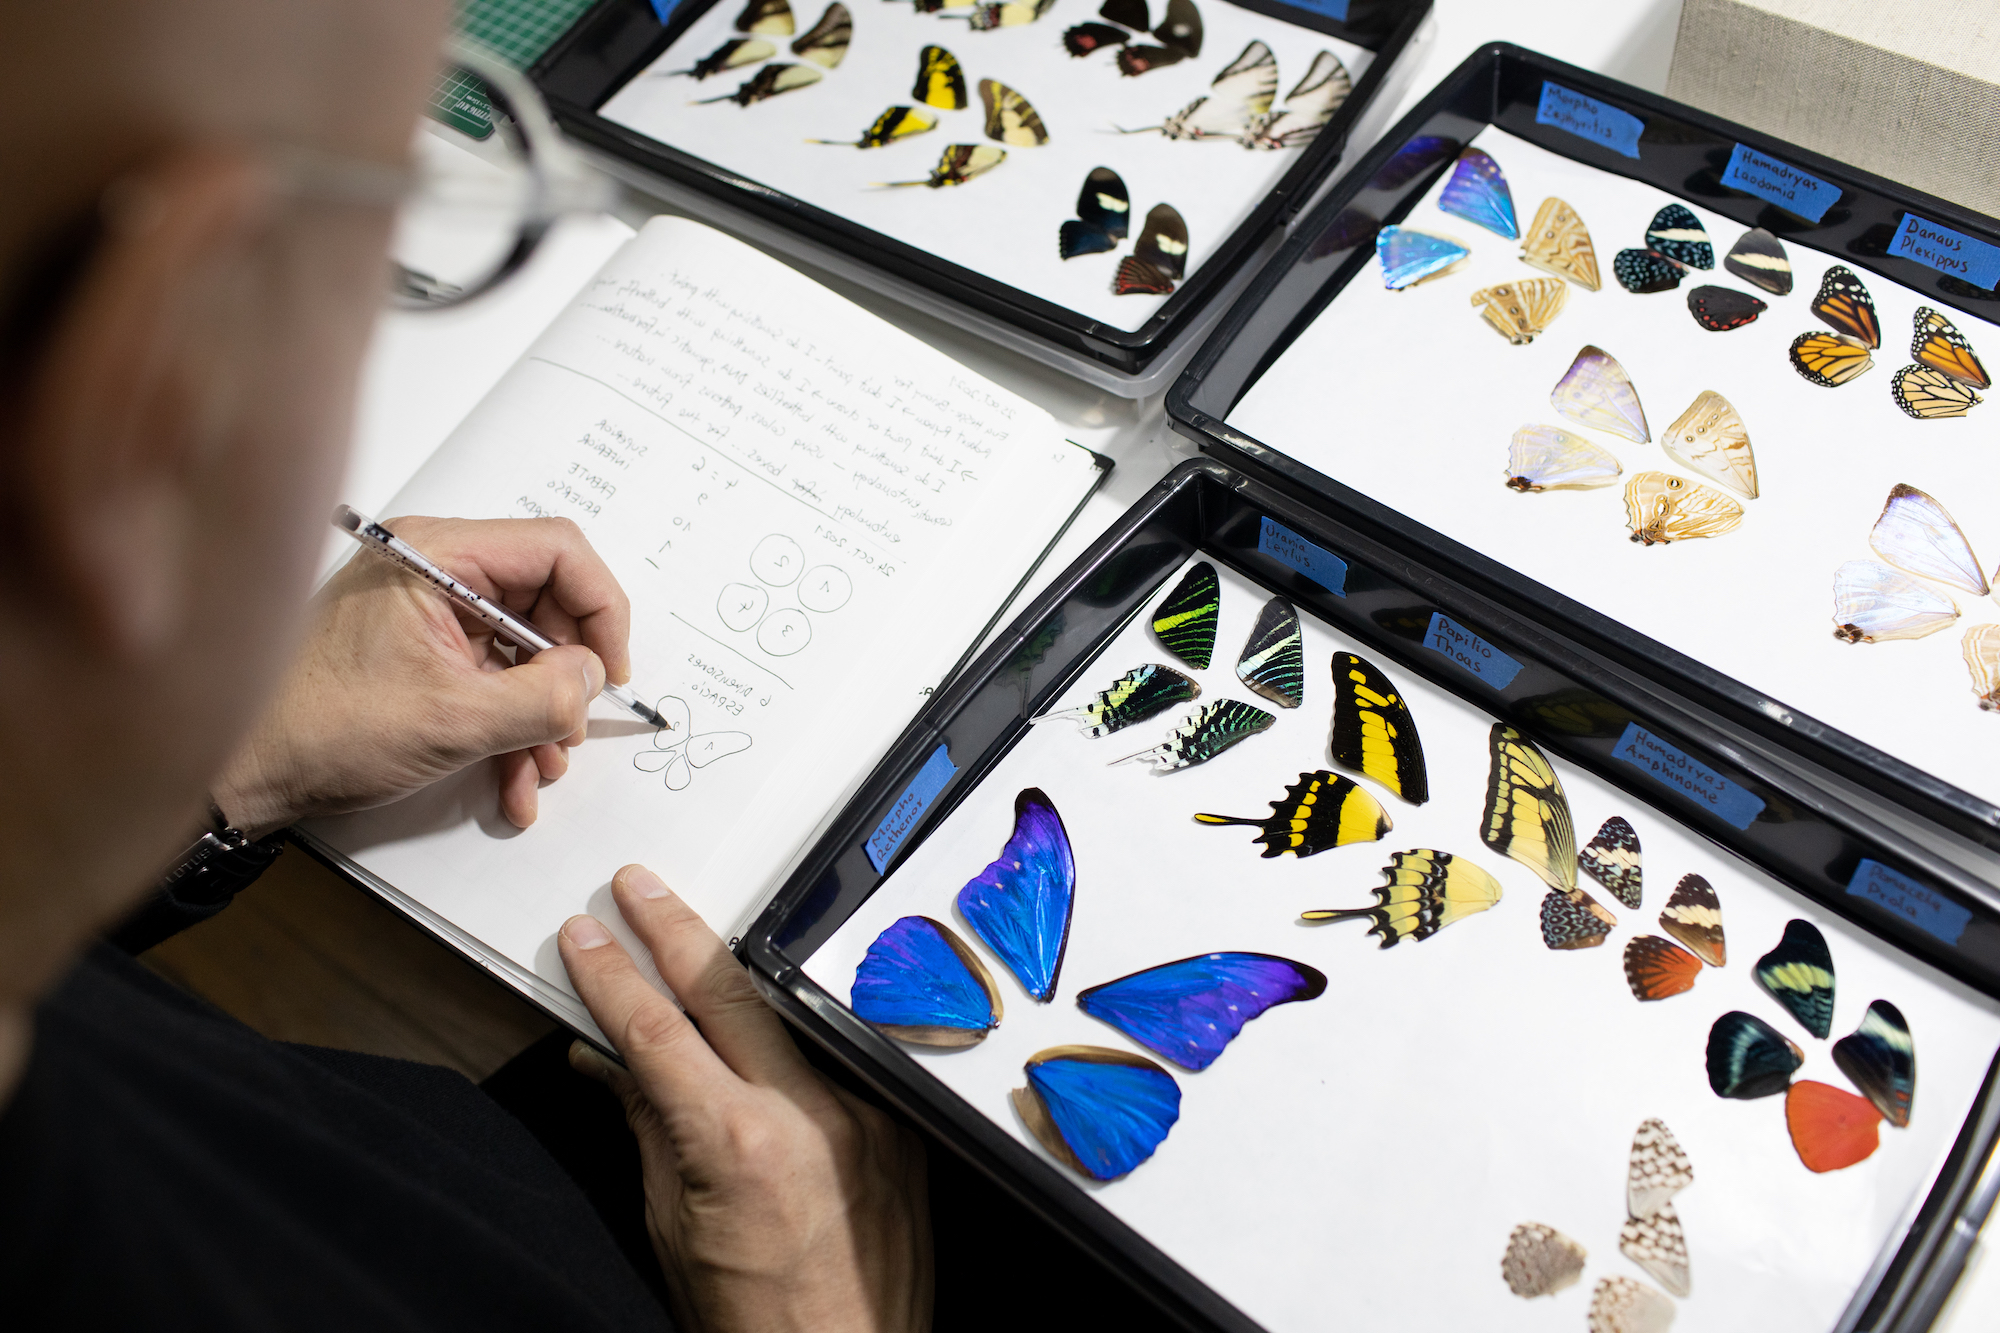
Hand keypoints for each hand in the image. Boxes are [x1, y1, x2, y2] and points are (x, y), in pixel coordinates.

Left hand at [214, 515, 631, 831]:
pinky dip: (510, 727)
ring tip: (539, 769)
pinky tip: (512, 782)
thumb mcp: (453, 721)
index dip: (600, 609)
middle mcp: (433, 568)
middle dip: (567, 675)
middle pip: (546, 601)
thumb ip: (543, 698)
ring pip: (524, 649)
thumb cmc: (318, 729)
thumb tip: (592, 680)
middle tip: (571, 728)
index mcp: (435, 554)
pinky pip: (491, 676)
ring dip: (542, 714)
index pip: (557, 550)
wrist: (239, 771)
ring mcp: (426, 609)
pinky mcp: (420, 649)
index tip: (610, 671)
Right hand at [560, 865, 932, 1332]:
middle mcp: (810, 1114)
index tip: (585, 941)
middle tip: (638, 890)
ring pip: (790, 1013)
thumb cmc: (754, 1327)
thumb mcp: (671, 1228)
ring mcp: (864, 1115)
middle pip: (729, 991)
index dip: (613, 979)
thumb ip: (647, 1129)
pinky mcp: (899, 1127)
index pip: (658, 1031)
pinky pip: (839, 1055)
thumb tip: (608, 1062)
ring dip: (736, 969)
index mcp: (738, 1144)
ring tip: (691, 931)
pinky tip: (766, 1007)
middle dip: (674, 932)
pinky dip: (795, 1029)